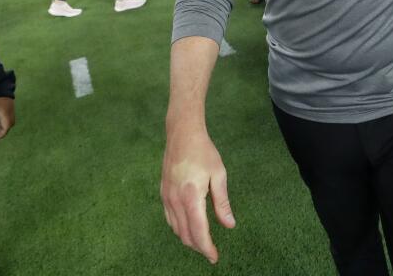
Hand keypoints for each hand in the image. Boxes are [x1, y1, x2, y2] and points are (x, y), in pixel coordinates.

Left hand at [0, 96, 14, 139]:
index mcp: (5, 112)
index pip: (6, 128)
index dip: (1, 134)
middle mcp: (10, 109)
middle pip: (9, 124)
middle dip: (1, 128)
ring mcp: (10, 104)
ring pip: (8, 118)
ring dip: (0, 122)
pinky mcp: (9, 101)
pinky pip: (7, 112)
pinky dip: (1, 116)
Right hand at [161, 126, 234, 264]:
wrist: (182, 134)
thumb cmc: (203, 152)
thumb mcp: (219, 175)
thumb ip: (222, 202)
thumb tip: (229, 225)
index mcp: (191, 197)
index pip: (198, 231)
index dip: (207, 247)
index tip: (214, 257)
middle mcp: (176, 200)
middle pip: (185, 234)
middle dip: (199, 246)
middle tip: (211, 251)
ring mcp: (167, 197)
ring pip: (176, 229)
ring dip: (189, 239)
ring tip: (202, 242)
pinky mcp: (163, 193)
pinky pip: (170, 219)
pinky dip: (179, 228)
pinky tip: (189, 227)